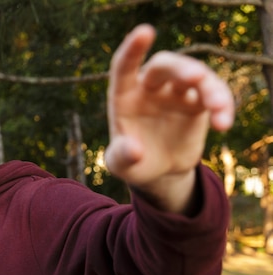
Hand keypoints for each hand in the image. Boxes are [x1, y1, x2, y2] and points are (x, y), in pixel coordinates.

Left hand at [105, 24, 233, 209]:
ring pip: (195, 77)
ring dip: (210, 88)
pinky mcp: (197, 103)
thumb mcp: (120, 164)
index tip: (145, 32)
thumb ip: (122, 156)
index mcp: (124, 95)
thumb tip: (134, 150)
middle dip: (181, 68)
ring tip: (218, 109)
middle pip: (165, 66)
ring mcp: (175, 92)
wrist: (158, 172)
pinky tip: (223, 124)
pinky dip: (222, 105)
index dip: (133, 50)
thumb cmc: (132, 163)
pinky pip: (213, 96)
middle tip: (196, 77)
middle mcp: (150, 88)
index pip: (124, 67)